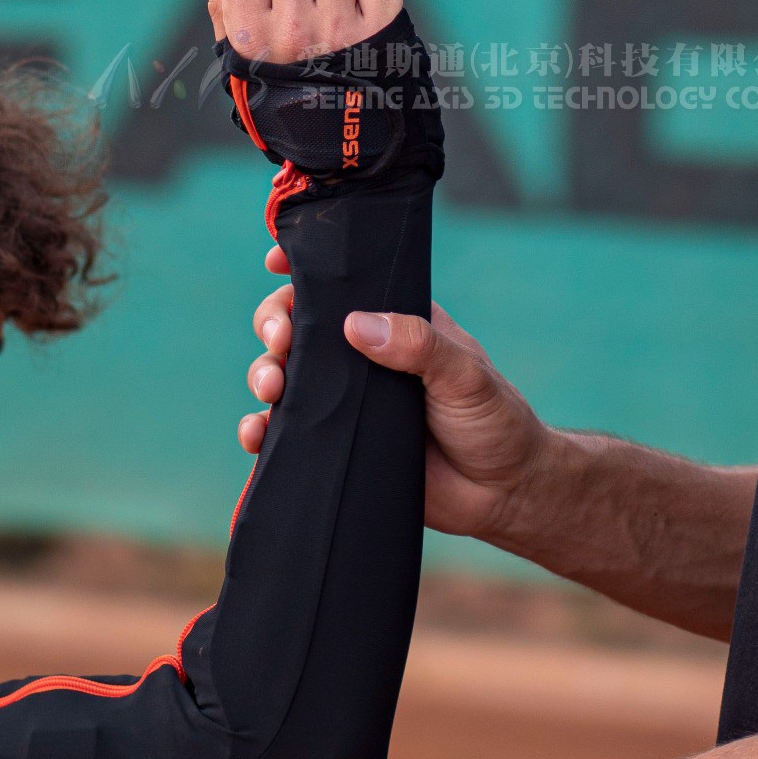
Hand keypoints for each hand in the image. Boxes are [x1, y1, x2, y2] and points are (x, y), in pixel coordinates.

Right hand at [237, 276, 549, 542]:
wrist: (502, 495)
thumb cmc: (495, 422)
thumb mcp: (467, 374)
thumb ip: (420, 346)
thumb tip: (356, 325)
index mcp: (396, 323)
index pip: (344, 286)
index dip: (305, 271)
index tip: (277, 263)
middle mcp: (363, 358)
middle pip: (299, 326)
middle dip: (275, 324)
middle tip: (280, 339)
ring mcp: (346, 402)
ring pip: (283, 376)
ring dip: (263, 373)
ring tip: (270, 386)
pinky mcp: (335, 445)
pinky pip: (284, 433)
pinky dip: (259, 430)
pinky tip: (255, 434)